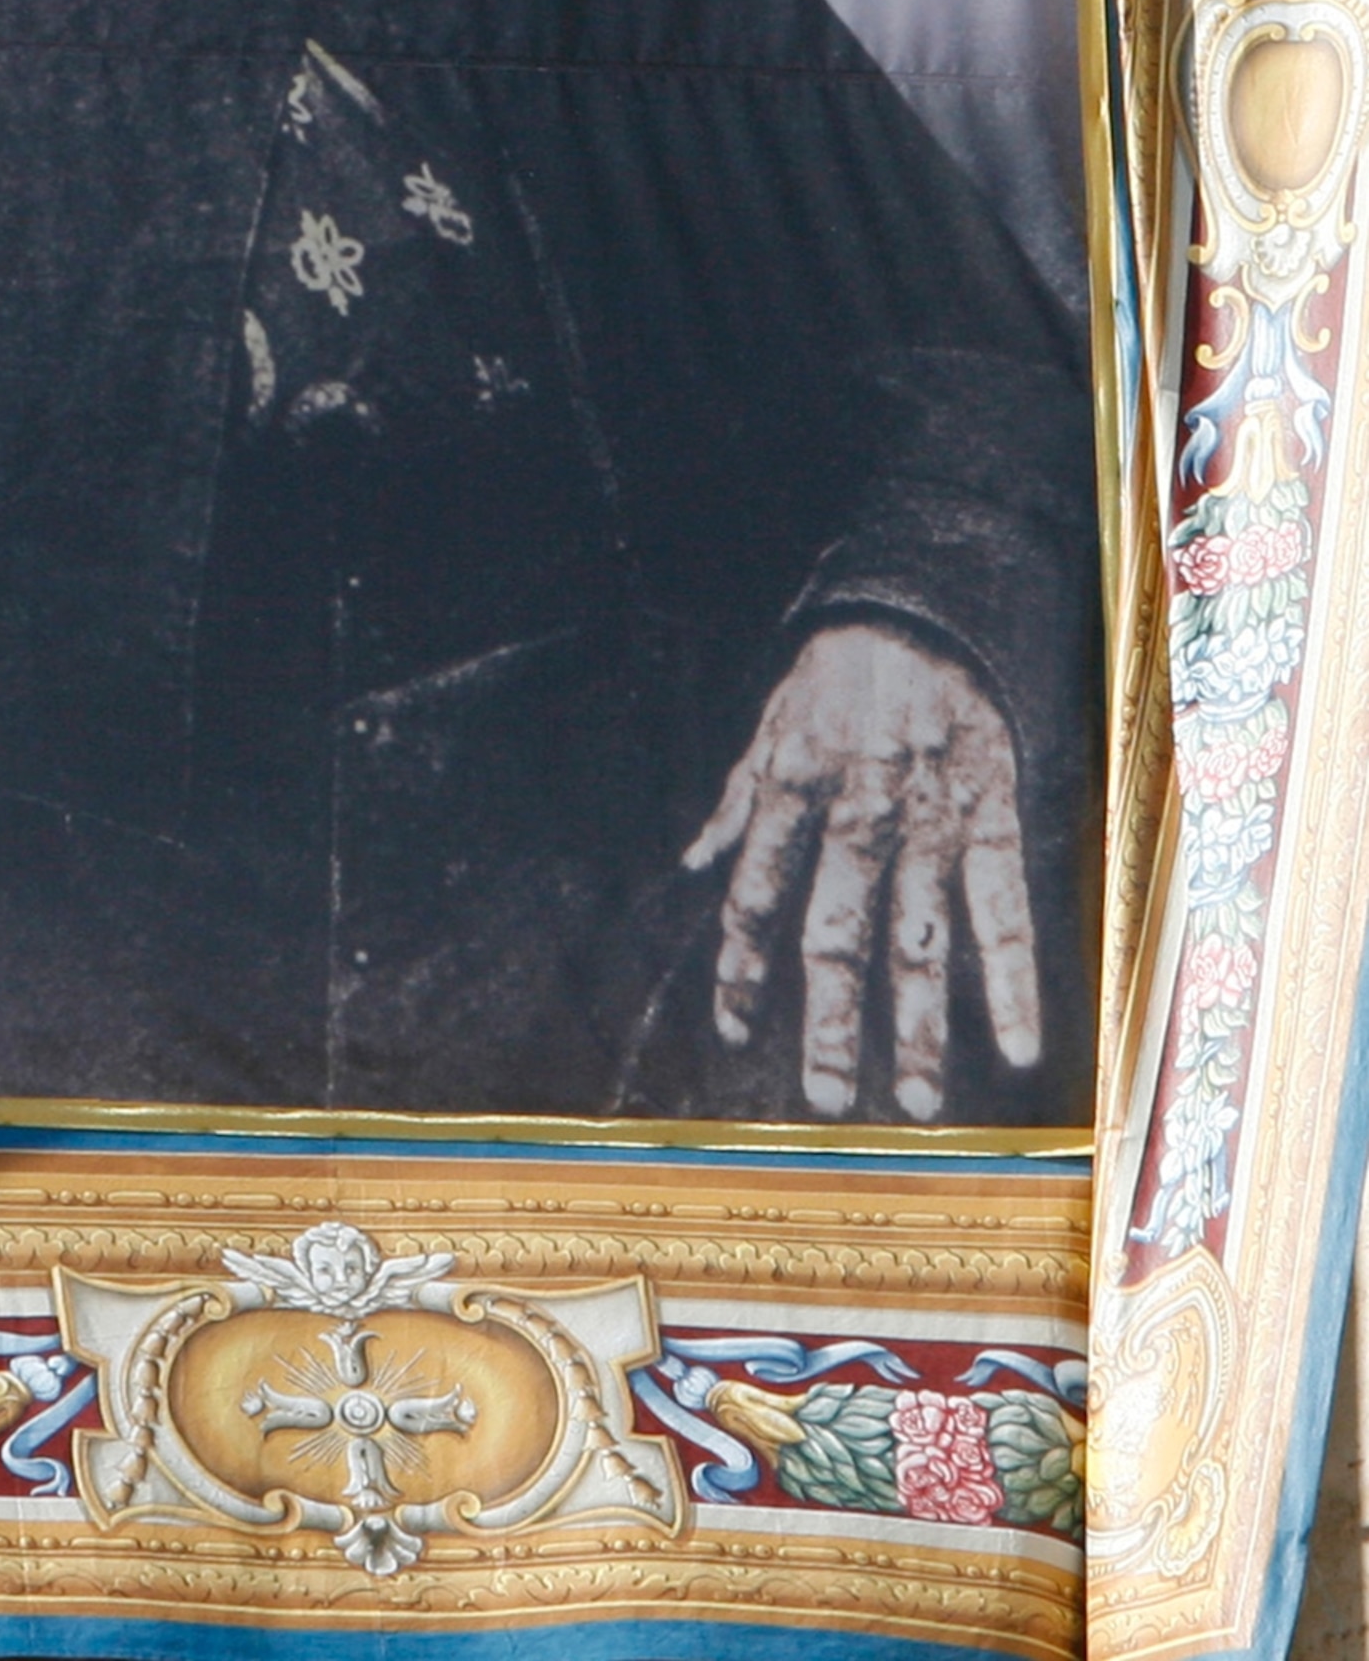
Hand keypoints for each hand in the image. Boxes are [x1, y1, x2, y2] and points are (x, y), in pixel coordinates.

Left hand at [682, 623, 1038, 1121]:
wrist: (924, 610)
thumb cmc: (837, 676)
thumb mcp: (771, 725)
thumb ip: (738, 801)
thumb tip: (694, 867)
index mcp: (792, 787)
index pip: (754, 896)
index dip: (739, 970)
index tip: (732, 1033)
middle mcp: (857, 812)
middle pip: (837, 934)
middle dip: (830, 1023)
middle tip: (826, 1100)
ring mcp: (929, 819)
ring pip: (921, 939)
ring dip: (919, 1026)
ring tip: (916, 1103)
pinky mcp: (992, 815)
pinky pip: (1002, 908)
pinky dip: (1012, 981)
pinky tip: (1019, 1047)